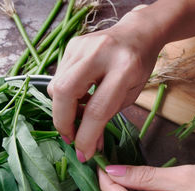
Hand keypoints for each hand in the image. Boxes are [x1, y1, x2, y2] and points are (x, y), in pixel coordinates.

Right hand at [48, 12, 163, 161]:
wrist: (137, 33)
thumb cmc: (138, 67)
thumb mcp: (129, 95)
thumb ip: (107, 118)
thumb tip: (87, 145)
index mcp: (124, 68)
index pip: (97, 109)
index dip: (87, 136)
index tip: (84, 154)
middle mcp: (99, 53)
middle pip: (65, 92)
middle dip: (63, 122)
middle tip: (71, 138)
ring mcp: (81, 46)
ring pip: (56, 86)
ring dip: (63, 110)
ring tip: (78, 117)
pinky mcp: (71, 45)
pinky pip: (58, 77)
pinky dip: (64, 95)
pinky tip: (78, 98)